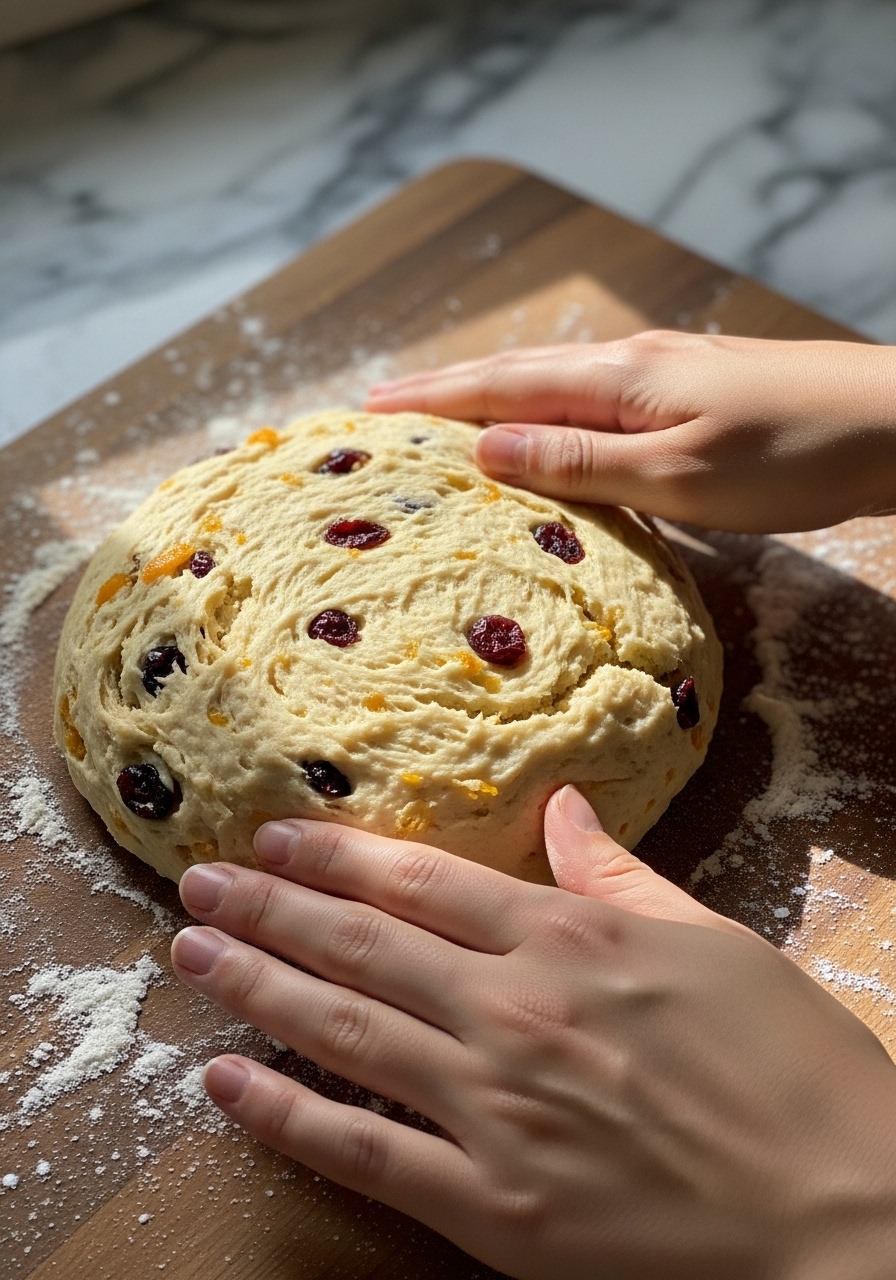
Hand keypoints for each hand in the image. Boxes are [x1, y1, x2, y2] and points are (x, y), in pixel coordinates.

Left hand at [171, 789, 895, 1279]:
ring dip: (256, 985)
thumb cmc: (789, 1065)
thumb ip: (619, 874)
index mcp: (569, 937)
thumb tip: (564, 807)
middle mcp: (514, 1010)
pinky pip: (364, 1150)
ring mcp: (495, 1109)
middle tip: (200, 884)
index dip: (337, 855)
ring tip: (192, 955)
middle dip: (269, 906)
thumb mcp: (713, 941)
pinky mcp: (493, 1206)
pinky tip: (227, 1082)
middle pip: (360, 944)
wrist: (842, 1212)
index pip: (421, 882)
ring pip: (343, 1031)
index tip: (276, 837)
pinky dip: (286, 1115)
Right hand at [365, 331, 895, 532]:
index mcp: (616, 380)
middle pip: (516, 374)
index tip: (367, 412)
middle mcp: (629, 365)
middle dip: (445, 393)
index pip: (498, 388)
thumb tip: (483, 449)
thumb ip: (579, 462)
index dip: (429, 401)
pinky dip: (544, 413)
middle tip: (384, 412)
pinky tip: (545, 433)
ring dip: (491, 399)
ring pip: (553, 383)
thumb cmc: (792, 455)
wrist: (895, 423)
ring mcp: (661, 375)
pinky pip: (590, 401)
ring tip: (444, 420)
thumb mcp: (677, 475)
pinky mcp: (689, 395)